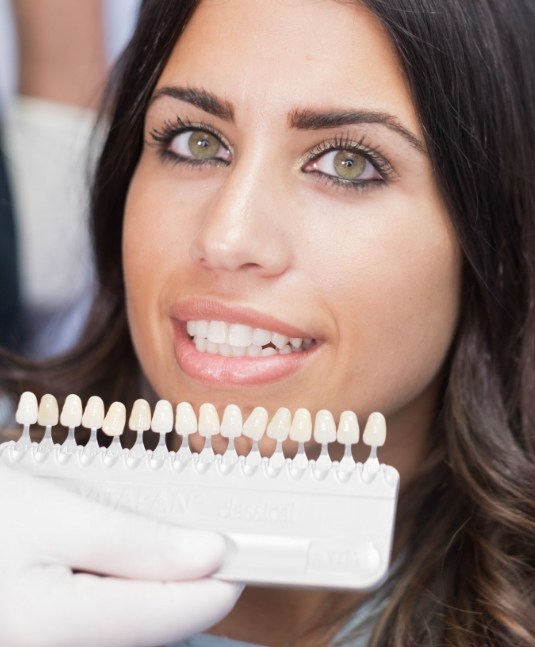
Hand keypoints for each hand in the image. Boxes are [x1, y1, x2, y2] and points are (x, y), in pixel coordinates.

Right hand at [0, 465, 240, 646]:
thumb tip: (209, 554)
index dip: (219, 580)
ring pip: (124, 626)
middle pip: (150, 624)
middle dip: (181, 579)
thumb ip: (136, 543)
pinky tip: (108, 557)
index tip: (250, 549)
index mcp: (53, 629)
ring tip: (150, 536)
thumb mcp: (56, 514)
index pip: (173, 615)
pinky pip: (98, 623)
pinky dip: (118, 590)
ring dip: (149, 584)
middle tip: (200, 528)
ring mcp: (47, 646)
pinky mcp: (44, 636)